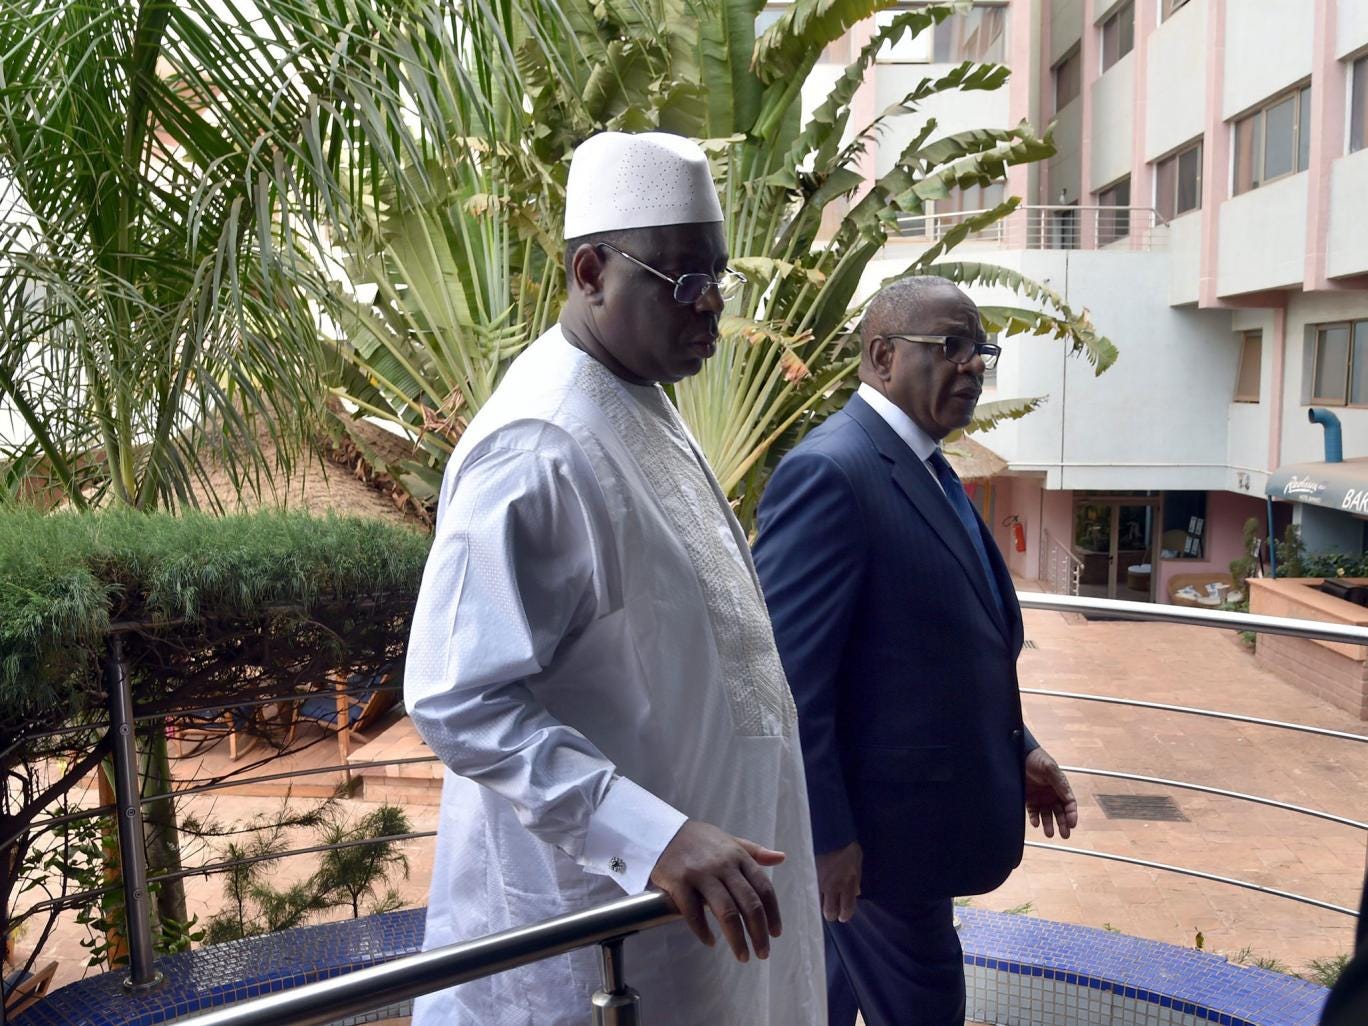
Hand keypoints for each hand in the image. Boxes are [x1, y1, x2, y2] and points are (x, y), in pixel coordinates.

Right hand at [648, 820, 784, 962]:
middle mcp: (723, 865)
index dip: (773, 914)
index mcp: (738, 856)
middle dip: (759, 932)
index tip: (776, 933)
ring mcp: (700, 874)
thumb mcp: (730, 841)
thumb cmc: (700, 840)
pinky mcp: (678, 882)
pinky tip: (710, 942)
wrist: (663, 831)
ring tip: (743, 956)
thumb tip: (781, 858)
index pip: (763, 888)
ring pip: (726, 912)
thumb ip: (755, 852)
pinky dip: (703, 931)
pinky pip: (693, 912)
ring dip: (737, 939)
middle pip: (749, 904)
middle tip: (763, 954)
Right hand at [816, 841, 861, 922]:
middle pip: (829, 912)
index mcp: (848, 883)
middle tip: (832, 909)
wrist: (830, 833)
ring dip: (820, 906)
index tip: (843, 916)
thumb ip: (856, 881)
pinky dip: (811, 895)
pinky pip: (809, 891)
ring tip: (821, 902)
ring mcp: (819, 881)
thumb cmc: (848, 848)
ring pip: (816, 904)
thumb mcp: (858, 864)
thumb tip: (856, 894)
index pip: (846, 909)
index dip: (844, 915)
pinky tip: (812, 894)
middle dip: (831, 914)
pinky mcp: (809, 876)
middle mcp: (833, 886)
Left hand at [1024, 747, 1077, 838]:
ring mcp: (1040, 798)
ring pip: (1047, 815)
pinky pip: (1033, 812)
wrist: (1018, 755)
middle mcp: (1052, 794)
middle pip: (1060, 813)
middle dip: (1063, 824)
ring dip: (1049, 825)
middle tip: (1065, 835)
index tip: (1072, 824)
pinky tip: (1036, 823)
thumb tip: (1068, 797)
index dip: (1072, 815)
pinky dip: (1035, 819)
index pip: (1069, 804)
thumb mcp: (1050, 769)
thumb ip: (1059, 782)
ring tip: (1049, 833)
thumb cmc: (1037, 759)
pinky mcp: (1029, 800)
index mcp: (1061, 787)